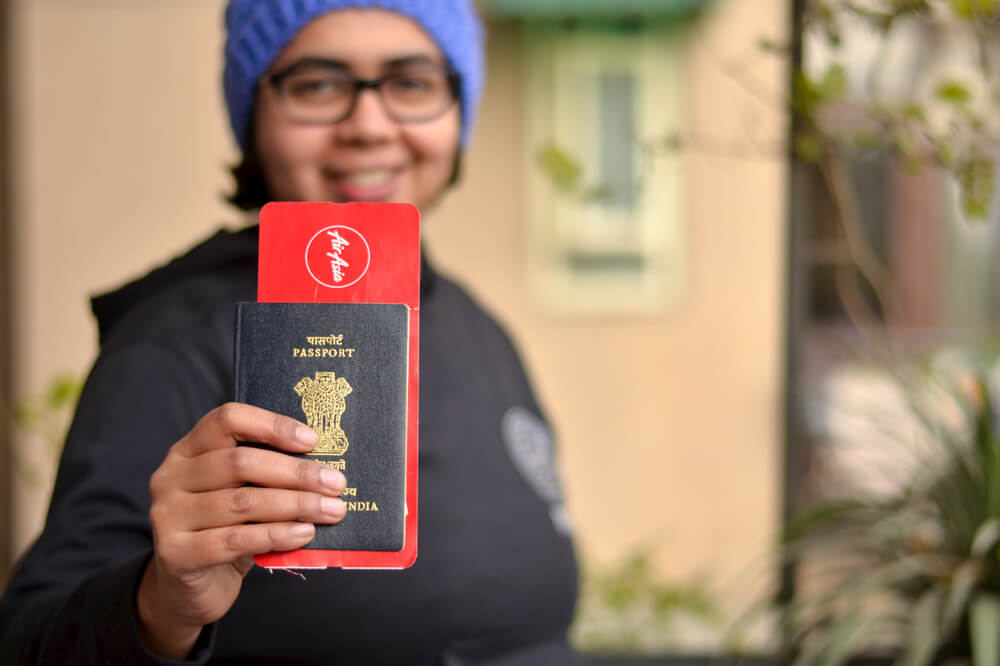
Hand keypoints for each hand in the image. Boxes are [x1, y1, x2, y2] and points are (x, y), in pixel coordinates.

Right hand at [136, 403, 346, 658]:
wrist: (188, 590)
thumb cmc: (223, 531)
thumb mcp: (240, 494)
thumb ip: (266, 476)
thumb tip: (325, 467)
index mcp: (188, 450)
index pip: (227, 420)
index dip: (272, 426)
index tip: (312, 441)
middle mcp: (171, 477)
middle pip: (240, 463)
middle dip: (296, 473)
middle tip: (336, 483)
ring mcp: (168, 515)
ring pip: (242, 502)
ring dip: (295, 505)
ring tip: (330, 511)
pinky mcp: (176, 553)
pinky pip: (235, 539)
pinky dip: (276, 534)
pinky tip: (303, 533)